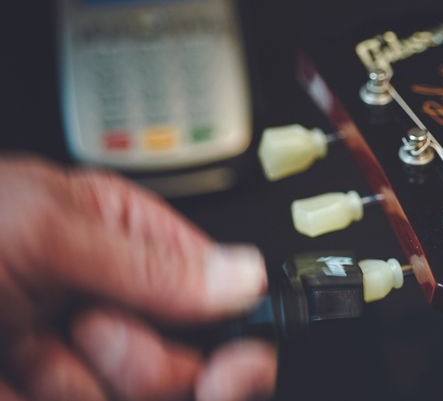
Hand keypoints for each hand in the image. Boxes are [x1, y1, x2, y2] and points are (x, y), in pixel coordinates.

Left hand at [0, 156, 275, 400]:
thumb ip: (150, 262)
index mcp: (129, 235)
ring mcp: (79, 346)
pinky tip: (12, 374)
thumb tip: (245, 277)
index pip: (216, 290)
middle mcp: (114, 292)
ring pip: (136, 393)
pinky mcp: (45, 386)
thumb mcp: (48, 233)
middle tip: (85, 328)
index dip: (229, 332)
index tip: (229, 369)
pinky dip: (41, 397)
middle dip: (144, 359)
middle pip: (184, 354)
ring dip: (77, 383)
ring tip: (24, 344)